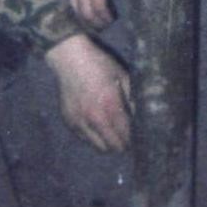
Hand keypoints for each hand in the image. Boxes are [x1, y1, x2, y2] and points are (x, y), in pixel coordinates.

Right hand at [44, 33, 131, 151]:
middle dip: (122, 145)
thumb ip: (131, 99)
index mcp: (110, 106)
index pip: (125, 135)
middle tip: (126, 139)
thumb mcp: (122, 77)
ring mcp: (79, 122)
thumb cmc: (99, 64)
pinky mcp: (69, 122)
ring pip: (98, 147)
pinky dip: (93, 137)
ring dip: (107, 143)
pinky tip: (97, 125)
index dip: (133, 139)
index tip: (137, 138)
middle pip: (112, 147)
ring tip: (112, 133)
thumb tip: (137, 116)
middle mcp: (94, 118)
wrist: (70, 59)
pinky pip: (85, 139)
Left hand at [55, 0, 114, 29]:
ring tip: (103, 26)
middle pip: (76, 8)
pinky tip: (111, 19)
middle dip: (84, 19)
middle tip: (92, 26)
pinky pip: (100, 6)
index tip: (81, 12)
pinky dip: (105, 15)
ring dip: (96, 21)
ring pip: (88, 11)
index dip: (75, 6)